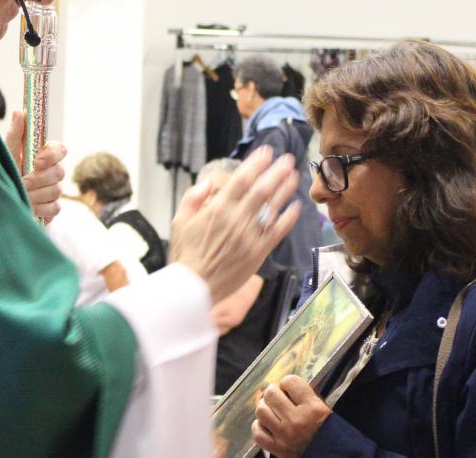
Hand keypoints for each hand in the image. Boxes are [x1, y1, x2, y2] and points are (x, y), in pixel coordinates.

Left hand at [4, 111, 65, 223]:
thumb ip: (15, 135)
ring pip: (56, 191)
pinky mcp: (52, 207)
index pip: (60, 150)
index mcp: (43, 155)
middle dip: (39, 179)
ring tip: (20, 195)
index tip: (36, 161)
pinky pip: (54, 207)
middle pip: (59, 172)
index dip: (52, 156)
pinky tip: (28, 206)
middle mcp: (52, 171)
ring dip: (36, 194)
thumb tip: (21, 112)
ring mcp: (54, 189)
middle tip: (22, 182)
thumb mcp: (5, 153)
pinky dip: (40, 208)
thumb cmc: (2, 172)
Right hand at [170, 146, 300, 302]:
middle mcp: (236, 220)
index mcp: (217, 209)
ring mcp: (250, 236)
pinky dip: (288, 218)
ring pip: (272, 207)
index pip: (241, 180)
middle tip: (287, 159)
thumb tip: (208, 183)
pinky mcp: (258, 252)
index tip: (266, 152)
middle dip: (276, 172)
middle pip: (262, 190)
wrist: (194, 288)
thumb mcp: (179, 221)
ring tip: (294, 175)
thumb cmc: (185, 255)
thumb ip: (192, 198)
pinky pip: (277, 232)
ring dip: (285, 189)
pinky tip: (296, 206)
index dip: (256, 164)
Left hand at [251, 375, 330, 457]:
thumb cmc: (334, 439)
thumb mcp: (329, 414)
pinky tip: (266, 425)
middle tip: (279, 397)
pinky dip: (259, 427)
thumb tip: (294, 389)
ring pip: (261, 411)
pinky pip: (258, 433)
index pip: (291, 382)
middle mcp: (296, 419)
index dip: (288, 382)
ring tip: (272, 411)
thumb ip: (312, 399)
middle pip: (271, 394)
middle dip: (274, 392)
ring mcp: (284, 435)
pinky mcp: (277, 449)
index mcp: (313, 408)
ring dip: (265, 408)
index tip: (290, 388)